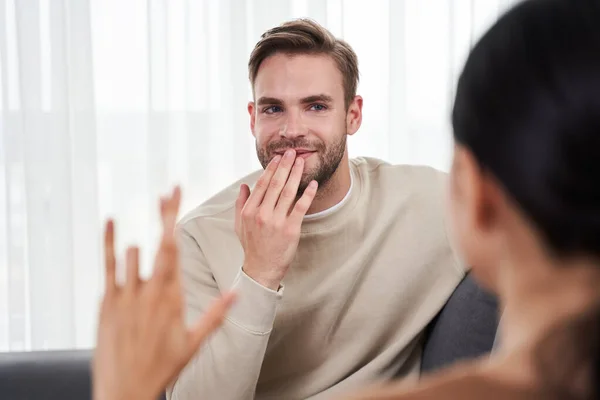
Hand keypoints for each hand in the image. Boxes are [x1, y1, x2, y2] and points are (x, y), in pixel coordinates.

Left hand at [93, 187, 235, 399]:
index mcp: (173, 297)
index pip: (176, 250)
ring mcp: (126, 294)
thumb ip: (216, 314)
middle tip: (169, 190)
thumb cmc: (162, 366)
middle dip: (165, 214)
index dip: (175, 220)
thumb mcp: (193, 342)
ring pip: (133, 254)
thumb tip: (238, 293)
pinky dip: (108, 242)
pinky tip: (110, 223)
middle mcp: (149, 290)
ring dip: (141, 246)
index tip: (177, 198)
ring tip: (148, 260)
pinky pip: (107, 266)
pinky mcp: (107, 301)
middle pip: (159, 242)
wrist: (126, 389)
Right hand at [235, 149, 317, 289]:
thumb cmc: (252, 246)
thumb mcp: (239, 225)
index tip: (278, 158)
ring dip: (296, 174)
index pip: (261, 184)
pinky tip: (312, 183)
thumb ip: (241, 204)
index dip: (271, 169)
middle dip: (285, 166)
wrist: (262, 269)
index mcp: (250, 211)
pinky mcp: (291, 229)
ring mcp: (277, 222)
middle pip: (275, 184)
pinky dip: (307, 194)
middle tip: (292, 152)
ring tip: (302, 162)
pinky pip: (300, 207)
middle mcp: (262, 214)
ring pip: (287, 192)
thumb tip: (243, 186)